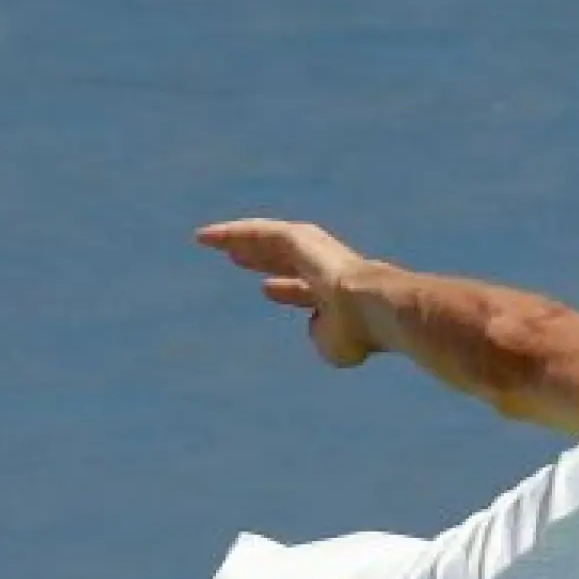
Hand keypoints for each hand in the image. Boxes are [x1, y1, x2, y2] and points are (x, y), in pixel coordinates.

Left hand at [194, 217, 379, 366]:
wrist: (370, 308)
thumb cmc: (357, 333)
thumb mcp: (336, 346)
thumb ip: (324, 337)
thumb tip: (316, 326)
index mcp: (333, 295)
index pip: (304, 289)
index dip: (285, 289)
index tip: (266, 289)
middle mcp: (323, 267)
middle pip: (283, 260)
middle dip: (261, 258)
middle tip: (236, 257)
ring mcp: (312, 249)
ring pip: (267, 240)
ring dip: (239, 240)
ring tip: (210, 239)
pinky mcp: (298, 236)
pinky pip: (258, 232)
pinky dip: (232, 232)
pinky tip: (209, 236)